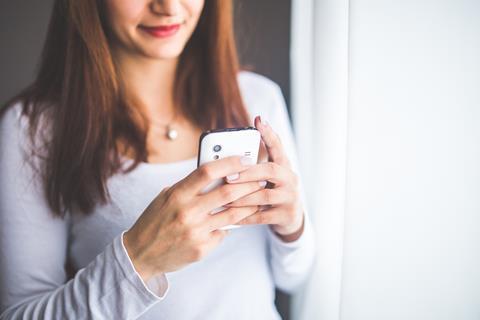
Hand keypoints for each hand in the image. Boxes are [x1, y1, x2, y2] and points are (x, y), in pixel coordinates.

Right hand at [123, 155, 261, 281]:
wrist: (140, 255)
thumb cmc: (155, 220)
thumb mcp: (166, 197)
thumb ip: (189, 186)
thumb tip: (218, 173)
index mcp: (177, 194)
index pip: (207, 172)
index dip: (230, 163)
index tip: (245, 159)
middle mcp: (187, 212)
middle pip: (227, 192)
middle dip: (249, 184)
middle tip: (260, 179)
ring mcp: (196, 232)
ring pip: (233, 215)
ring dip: (249, 205)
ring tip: (258, 198)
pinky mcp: (202, 248)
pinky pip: (223, 233)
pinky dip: (229, 226)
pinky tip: (234, 221)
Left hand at [224, 116, 304, 241]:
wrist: (291, 219)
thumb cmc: (272, 192)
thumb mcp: (268, 177)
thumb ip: (254, 166)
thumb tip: (228, 155)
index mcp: (284, 166)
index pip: (278, 146)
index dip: (269, 134)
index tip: (259, 120)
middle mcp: (291, 179)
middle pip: (271, 170)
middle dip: (248, 173)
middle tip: (228, 176)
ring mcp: (290, 197)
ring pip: (265, 195)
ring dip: (243, 197)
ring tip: (225, 198)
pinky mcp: (286, 215)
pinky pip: (262, 216)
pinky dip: (245, 217)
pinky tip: (231, 217)